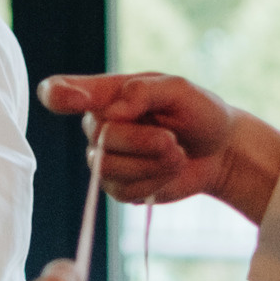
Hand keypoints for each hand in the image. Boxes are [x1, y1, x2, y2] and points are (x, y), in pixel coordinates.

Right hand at [39, 73, 279, 222]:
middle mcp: (98, 126)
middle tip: (173, 139)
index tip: (77, 100)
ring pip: (107, 168)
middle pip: (100, 137)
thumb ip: (144, 92)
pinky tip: (169, 170)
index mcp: (105, 94)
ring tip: (177, 154)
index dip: (59, 95)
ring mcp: (104, 159)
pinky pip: (122, 190)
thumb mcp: (179, 90)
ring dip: (151, 163)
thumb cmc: (198, 112)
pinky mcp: (118, 188)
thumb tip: (115, 111)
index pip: (59, 91)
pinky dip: (153, 182)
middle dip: (142, 141)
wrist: (221, 151)